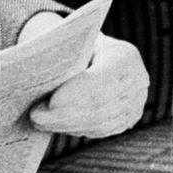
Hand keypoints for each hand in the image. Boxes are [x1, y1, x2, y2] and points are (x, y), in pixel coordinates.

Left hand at [28, 33, 149, 138]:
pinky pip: (100, 130)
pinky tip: (55, 125)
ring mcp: (136, 104)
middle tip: (34, 116)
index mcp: (125, 56)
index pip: (102, 79)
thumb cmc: (81, 45)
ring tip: (39, 121)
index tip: (50, 102)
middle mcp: (137, 82)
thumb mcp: (77, 42)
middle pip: (98, 106)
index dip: (77, 93)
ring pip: (98, 122)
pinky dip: (76, 129)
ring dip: (65, 124)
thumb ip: (64, 53)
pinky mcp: (128, 120)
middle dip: (63, 114)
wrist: (102, 55)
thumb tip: (34, 69)